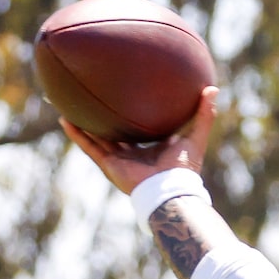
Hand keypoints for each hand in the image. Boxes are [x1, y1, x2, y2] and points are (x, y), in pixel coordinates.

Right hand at [61, 86, 217, 192]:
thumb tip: (213, 88)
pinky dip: (77, 134)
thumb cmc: (184, 168)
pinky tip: (65, 119)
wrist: (169, 190)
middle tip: (96, 98)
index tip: (128, 97)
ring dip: (85, 124)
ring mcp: (120, 161)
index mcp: (153, 150)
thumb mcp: (195, 136)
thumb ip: (203, 114)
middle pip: (116, 133)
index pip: (142, 129)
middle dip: (105, 119)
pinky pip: (89, 147)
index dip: (135, 115)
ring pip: (98, 139)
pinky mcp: (109, 165)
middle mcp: (134, 155)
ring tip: (71, 106)